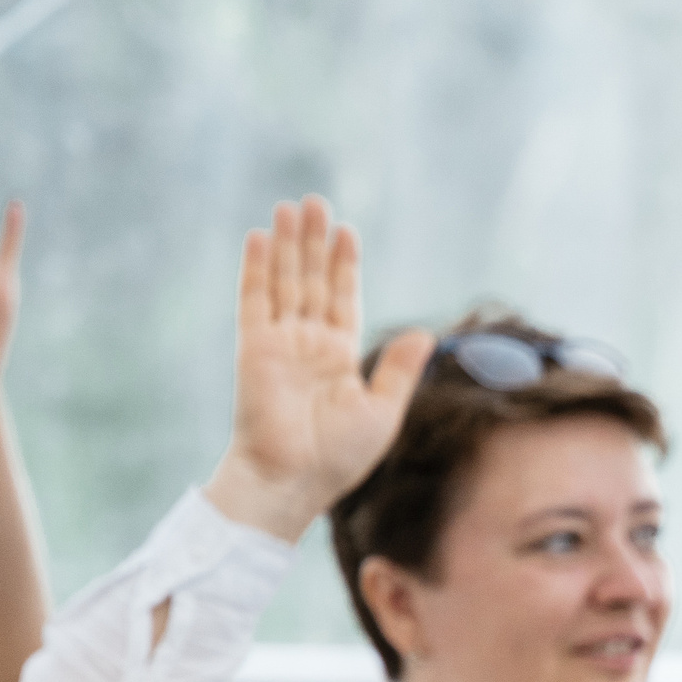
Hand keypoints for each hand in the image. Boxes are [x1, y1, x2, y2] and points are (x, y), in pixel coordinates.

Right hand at [206, 196, 432, 541]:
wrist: (293, 480)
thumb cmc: (339, 457)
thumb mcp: (383, 411)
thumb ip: (400, 370)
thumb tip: (426, 333)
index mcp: (340, 358)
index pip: (342, 300)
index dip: (344, 266)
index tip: (346, 232)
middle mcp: (309, 344)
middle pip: (312, 281)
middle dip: (314, 243)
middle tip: (316, 202)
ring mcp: (280, 343)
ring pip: (285, 282)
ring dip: (289, 245)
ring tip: (292, 206)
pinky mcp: (255, 347)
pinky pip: (256, 300)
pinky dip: (259, 269)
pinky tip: (262, 238)